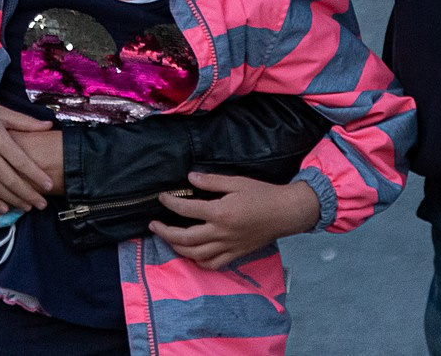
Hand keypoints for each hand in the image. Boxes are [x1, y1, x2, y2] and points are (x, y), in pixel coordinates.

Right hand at [0, 94, 54, 219]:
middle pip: (9, 178)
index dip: (35, 174)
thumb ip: (25, 122)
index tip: (49, 185)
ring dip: (12, 200)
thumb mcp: (1, 112)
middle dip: (27, 193)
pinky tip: (4, 207)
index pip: (20, 160)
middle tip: (42, 203)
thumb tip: (49, 125)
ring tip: (28, 207)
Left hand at [148, 173, 320, 269]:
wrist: (285, 213)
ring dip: (177, 248)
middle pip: (185, 238)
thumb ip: (212, 181)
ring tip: (168, 238)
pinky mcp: (235, 254)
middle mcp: (221, 233)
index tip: (162, 197)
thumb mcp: (237, 182)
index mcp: (220, 212)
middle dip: (165, 232)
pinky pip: (212, 263)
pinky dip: (198, 261)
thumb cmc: (262, 194)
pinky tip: (192, 254)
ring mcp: (228, 246)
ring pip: (195, 254)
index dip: (170, 203)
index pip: (186, 210)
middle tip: (154, 224)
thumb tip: (191, 178)